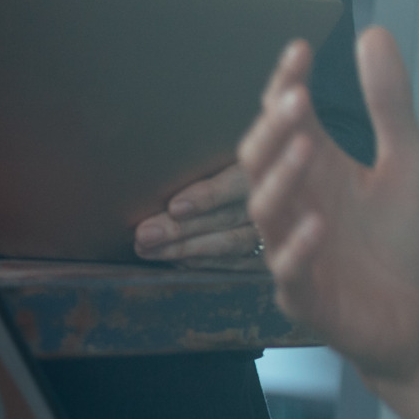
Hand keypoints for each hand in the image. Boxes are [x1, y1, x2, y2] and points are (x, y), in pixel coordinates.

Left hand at [133, 161, 261, 264]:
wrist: (275, 194)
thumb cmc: (231, 166)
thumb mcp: (226, 155)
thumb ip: (204, 162)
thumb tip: (158, 164)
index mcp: (259, 170)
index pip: (234, 184)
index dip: (205, 197)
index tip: (175, 207)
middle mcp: (268, 203)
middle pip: (223, 219)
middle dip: (180, 229)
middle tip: (144, 234)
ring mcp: (269, 234)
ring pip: (226, 245)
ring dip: (182, 249)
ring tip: (146, 249)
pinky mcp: (264, 258)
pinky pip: (233, 264)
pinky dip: (201, 262)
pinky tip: (174, 261)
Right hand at [239, 28, 418, 384]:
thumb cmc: (406, 241)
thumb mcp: (408, 162)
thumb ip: (389, 104)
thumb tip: (374, 33)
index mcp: (317, 167)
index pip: (285, 117)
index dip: (285, 82)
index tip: (302, 50)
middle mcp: (297, 202)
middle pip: (259, 157)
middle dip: (274, 127)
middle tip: (299, 98)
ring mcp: (294, 249)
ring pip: (265, 209)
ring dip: (282, 177)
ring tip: (307, 148)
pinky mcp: (305, 295)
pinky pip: (287, 270)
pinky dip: (298, 247)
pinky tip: (319, 224)